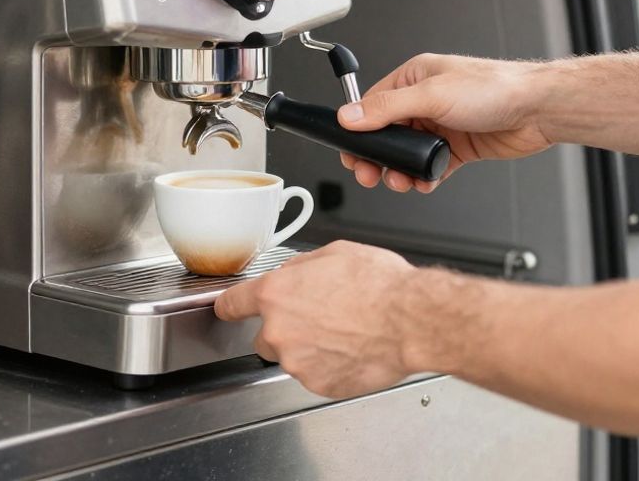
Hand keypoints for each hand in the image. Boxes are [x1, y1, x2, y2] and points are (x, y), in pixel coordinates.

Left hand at [214, 241, 418, 398]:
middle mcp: (279, 331)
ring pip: (292, 358)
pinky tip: (350, 349)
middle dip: (283, 330)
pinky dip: (328, 367)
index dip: (230, 307)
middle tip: (317, 319)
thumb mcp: (333, 254)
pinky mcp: (319, 385)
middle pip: (263, 337)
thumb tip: (293, 274)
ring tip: (342, 333)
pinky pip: (315, 375)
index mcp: (275, 294)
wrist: (409, 320)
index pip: (231, 304)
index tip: (228, 310)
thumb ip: (300, 267)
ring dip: (308, 349)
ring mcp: (297, 362)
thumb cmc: (379, 285)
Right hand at [337, 54, 552, 192]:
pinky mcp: (457, 147)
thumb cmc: (494, 89)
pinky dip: (424, 178)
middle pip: (387, 134)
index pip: (372, 104)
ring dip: (399, 172)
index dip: (359, 130)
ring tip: (400, 182)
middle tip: (369, 175)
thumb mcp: (431, 95)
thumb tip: (349, 116)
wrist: (537, 110)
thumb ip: (387, 108)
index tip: (350, 151)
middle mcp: (426, 100)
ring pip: (407, 155)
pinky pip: (430, 167)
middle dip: (376, 157)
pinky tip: (424, 183)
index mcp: (414, 77)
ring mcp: (441, 125)